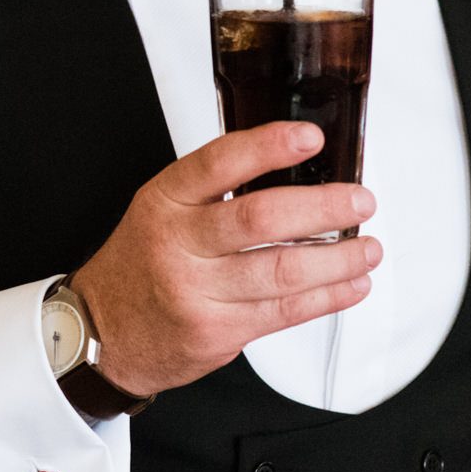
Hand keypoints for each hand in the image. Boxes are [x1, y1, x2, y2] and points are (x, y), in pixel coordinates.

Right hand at [71, 121, 380, 397]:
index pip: (219, 163)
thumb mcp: (159, 211)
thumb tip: (292, 172)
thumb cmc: (141, 264)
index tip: (310, 138)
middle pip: (260, 219)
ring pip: (282, 270)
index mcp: (165, 200)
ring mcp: (197, 291)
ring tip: (367, 248)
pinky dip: (328, 297)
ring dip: (338, 259)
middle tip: (359, 201)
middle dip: (322, 208)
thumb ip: (213, 192)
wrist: (103, 333)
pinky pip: (285, 312)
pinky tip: (350, 284)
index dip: (268, 147)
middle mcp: (178, 243)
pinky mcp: (217, 332)